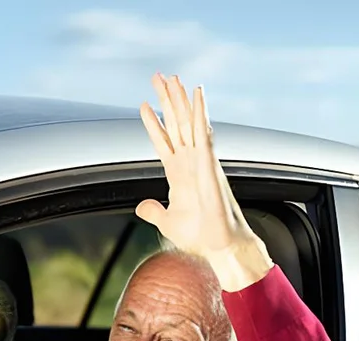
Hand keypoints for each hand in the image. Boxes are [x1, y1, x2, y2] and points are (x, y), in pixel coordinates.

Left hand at [136, 73, 273, 291]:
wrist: (218, 245)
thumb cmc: (200, 236)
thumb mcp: (167, 222)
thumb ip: (153, 211)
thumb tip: (140, 206)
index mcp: (179, 174)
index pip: (164, 141)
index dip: (155, 124)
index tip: (145, 105)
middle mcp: (190, 162)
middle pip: (176, 124)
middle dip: (167, 101)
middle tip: (158, 77)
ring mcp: (201, 160)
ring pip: (189, 122)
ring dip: (180, 99)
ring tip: (172, 77)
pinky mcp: (210, 164)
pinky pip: (204, 133)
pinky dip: (200, 113)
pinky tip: (197, 95)